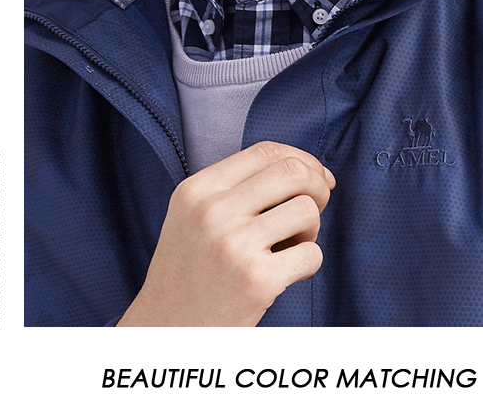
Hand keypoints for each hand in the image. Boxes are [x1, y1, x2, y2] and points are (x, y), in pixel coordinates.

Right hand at [117, 141, 335, 325]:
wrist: (166, 332)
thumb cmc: (190, 272)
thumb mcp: (193, 215)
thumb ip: (236, 188)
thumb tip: (308, 170)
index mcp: (196, 190)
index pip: (264, 151)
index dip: (301, 159)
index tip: (316, 176)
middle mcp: (212, 211)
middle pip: (292, 172)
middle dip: (316, 186)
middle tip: (316, 207)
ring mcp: (234, 245)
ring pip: (307, 210)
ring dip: (310, 229)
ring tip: (288, 247)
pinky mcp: (256, 279)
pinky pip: (311, 255)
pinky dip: (308, 264)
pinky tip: (284, 273)